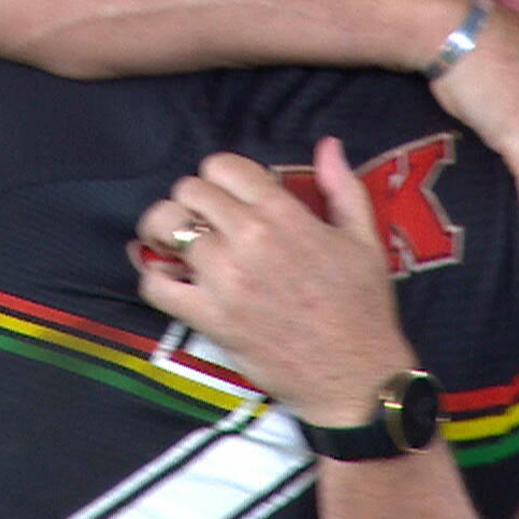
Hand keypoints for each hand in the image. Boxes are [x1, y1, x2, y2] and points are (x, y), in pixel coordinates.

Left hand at [132, 138, 416, 424]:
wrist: (354, 374)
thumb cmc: (363, 305)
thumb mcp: (363, 237)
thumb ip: (341, 185)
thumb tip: (328, 144)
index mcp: (283, 213)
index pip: (222, 166)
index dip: (222, 175)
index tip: (230, 193)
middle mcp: (248, 238)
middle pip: (189, 190)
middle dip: (194, 199)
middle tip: (205, 218)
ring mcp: (224, 280)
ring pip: (165, 228)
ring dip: (167, 230)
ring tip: (180, 242)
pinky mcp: (208, 319)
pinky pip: (155, 286)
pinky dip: (154, 278)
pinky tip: (171, 278)